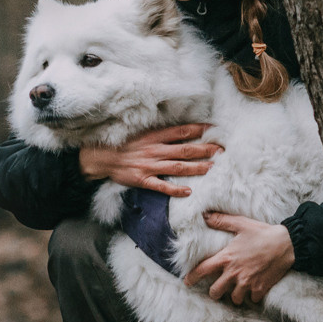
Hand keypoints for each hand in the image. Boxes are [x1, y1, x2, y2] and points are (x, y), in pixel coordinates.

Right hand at [78, 124, 220, 196]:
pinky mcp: (143, 180)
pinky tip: (188, 191)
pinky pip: (162, 185)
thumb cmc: (122, 145)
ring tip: (212, 168)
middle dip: (205, 150)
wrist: (101, 157)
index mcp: (154, 136)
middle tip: (221, 151)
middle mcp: (155, 150)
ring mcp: (150, 166)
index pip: (181, 132)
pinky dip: (175, 189)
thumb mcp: (141, 133)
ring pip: (178, 167)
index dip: (198, 130)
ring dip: (197, 168)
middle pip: (185, 149)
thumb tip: (179, 132)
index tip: (213, 130)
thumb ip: (159, 134)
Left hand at [186, 213, 294, 305]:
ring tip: (236, 291)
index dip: (192, 278)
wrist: (287, 244)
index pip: (202, 270)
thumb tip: (205, 215)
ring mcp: (247, 283)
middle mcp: (234, 273)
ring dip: (234, 296)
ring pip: (234, 299)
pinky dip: (251, 297)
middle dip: (215, 292)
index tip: (187, 282)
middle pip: (215, 292)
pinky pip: (251, 300)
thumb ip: (221, 221)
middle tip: (217, 289)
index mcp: (226, 258)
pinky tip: (253, 290)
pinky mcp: (260, 288)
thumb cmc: (263, 233)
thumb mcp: (241, 224)